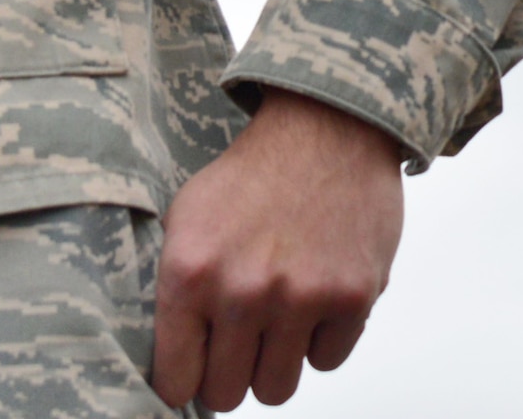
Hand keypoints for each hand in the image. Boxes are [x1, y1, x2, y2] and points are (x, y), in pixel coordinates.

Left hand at [151, 88, 403, 411]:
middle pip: (227, 394)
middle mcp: (241, 291)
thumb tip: (172, 361)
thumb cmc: (250, 177)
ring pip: (276, 390)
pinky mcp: (350, 300)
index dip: (182, 382)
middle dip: (228, 376)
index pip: (175, 378)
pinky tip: (313, 291)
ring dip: (273, 362)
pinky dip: (319, 338)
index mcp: (190, 270)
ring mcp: (299, 299)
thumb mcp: (187, 217)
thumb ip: (177, 289)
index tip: (191, 374)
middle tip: (235, 343)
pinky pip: (325, 362)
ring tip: (274, 316)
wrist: (323, 130)